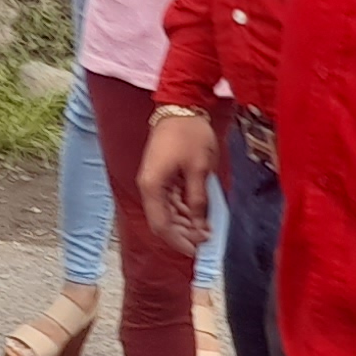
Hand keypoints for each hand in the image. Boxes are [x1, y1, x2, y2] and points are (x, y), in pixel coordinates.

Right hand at [140, 110, 219, 254]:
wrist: (181, 105)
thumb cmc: (189, 134)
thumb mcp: (199, 169)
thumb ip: (198, 200)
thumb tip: (200, 226)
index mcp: (152, 186)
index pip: (161, 225)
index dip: (178, 241)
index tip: (196, 250)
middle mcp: (149, 186)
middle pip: (162, 221)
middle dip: (183, 234)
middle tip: (206, 241)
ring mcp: (154, 180)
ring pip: (167, 212)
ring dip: (185, 223)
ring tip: (206, 230)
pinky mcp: (162, 175)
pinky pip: (171, 200)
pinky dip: (184, 209)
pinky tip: (200, 215)